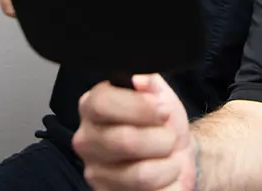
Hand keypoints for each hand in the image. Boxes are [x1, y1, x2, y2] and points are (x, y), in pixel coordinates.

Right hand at [73, 74, 195, 190]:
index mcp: (92, 107)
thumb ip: (149, 83)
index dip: (139, 106)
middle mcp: (86, 140)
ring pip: (141, 173)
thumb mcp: (160, 95)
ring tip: (169, 158)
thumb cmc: (162, 123)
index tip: (163, 109)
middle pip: (125, 140)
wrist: (175, 154)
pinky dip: (168, 184)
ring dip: (169, 164)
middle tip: (169, 137)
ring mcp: (95, 173)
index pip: (102, 103)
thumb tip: (139, 81)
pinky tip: (164, 177)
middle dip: (161, 137)